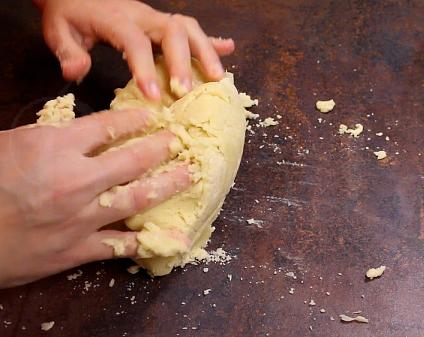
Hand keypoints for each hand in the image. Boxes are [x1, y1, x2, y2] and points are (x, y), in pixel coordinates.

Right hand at [0, 109, 190, 286]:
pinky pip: (122, 245)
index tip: (154, 116)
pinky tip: (172, 237)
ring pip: (138, 198)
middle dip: (163, 147)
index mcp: (55, 147)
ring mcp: (82, 217)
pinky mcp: (79, 249)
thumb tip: (82, 130)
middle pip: (134, 158)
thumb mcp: (12, 145)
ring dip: (169, 185)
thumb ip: (50, 136)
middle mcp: (77, 179)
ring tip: (190, 176)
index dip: (137, 118)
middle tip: (180, 141)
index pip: (110, 125)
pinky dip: (149, 240)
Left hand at [35, 0, 234, 99]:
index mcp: (116, 19)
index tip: (154, 96)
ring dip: (206, 52)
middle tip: (186, 92)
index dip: (145, 68)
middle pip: (173, 31)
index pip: (135, 41)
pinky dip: (211, 41)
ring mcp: (156, 18)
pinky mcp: (163, 23)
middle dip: (184, 62)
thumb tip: (76, 72)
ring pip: (189, 28)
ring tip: (217, 79)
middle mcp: (143, 15)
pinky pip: (192, 29)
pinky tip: (227, 49)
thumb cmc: (69, 16)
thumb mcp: (58, 31)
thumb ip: (67, 52)